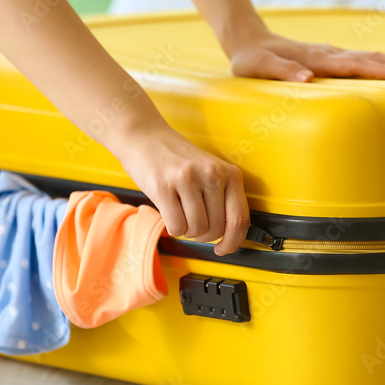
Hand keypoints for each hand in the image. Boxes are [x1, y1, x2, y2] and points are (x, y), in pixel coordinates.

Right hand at [116, 122, 249, 255]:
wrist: (144, 136)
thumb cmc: (177, 159)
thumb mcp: (210, 171)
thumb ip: (223, 198)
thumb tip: (230, 236)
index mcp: (229, 173)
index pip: (240, 218)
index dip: (233, 242)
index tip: (224, 248)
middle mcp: (212, 175)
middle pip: (216, 229)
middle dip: (203, 235)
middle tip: (193, 224)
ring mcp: (188, 180)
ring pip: (196, 230)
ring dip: (187, 231)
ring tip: (180, 214)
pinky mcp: (163, 187)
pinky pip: (176, 227)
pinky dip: (173, 229)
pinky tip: (170, 213)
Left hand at [223, 15, 384, 81]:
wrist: (250, 41)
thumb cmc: (251, 60)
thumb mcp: (257, 68)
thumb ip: (281, 72)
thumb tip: (307, 77)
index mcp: (316, 59)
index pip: (352, 65)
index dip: (376, 70)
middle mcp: (329, 55)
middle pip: (370, 57)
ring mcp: (333, 55)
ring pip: (371, 57)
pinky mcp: (332, 59)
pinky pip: (363, 61)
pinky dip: (384, 64)